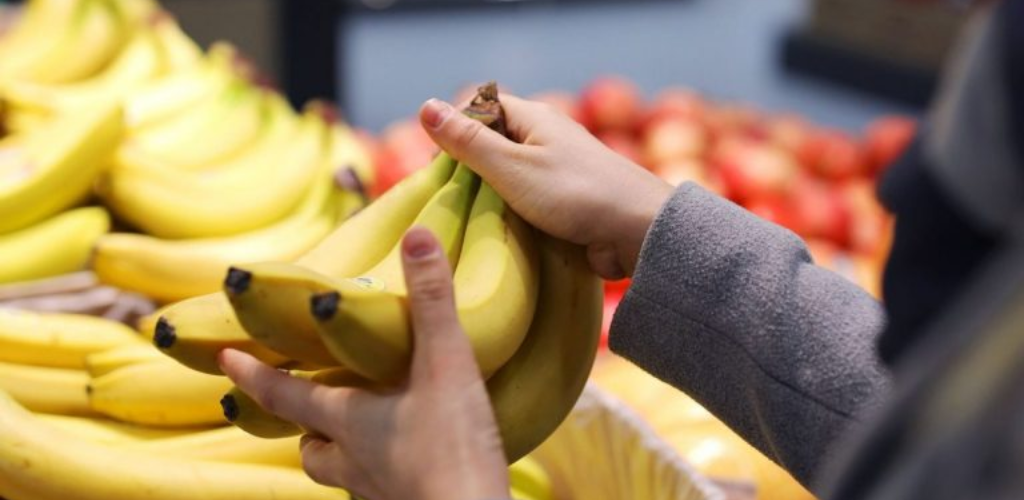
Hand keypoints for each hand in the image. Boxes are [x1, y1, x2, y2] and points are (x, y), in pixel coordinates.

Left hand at [219, 227, 509, 499]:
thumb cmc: (453, 448)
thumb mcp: (446, 364)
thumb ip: (432, 300)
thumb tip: (417, 235)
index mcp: (350, 420)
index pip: (285, 396)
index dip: (252, 375)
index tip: (224, 358)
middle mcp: (354, 460)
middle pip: (309, 447)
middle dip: (301, 426)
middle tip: (305, 407)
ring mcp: (378, 491)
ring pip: (339, 473)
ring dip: (338, 453)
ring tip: (359, 434)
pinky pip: (378, 491)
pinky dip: (382, 472)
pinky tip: (408, 459)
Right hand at [420, 95, 672, 278]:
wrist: (638, 231)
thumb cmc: (575, 194)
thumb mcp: (511, 167)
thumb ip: (468, 141)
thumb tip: (425, 106)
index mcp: (534, 118)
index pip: (480, 107)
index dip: (455, 129)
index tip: (439, 166)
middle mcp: (546, 138)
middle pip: (492, 143)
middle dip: (468, 167)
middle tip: (449, 200)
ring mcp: (558, 171)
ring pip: (508, 177)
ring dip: (489, 196)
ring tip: (468, 220)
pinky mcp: (567, 201)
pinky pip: (528, 202)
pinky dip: (511, 214)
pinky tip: (497, 234)